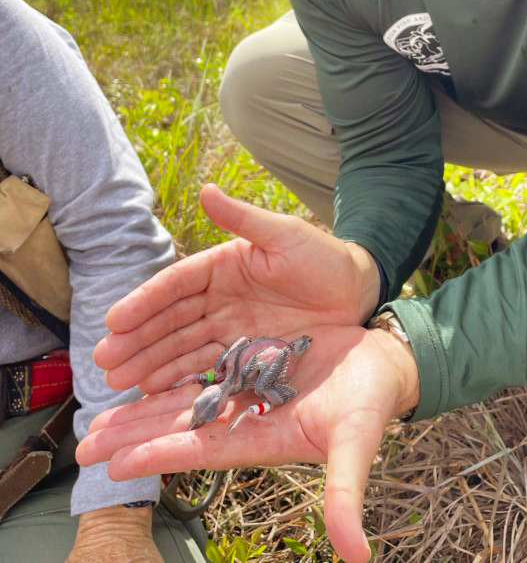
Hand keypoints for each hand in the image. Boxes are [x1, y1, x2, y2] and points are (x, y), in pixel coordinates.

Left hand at [78, 325, 418, 562]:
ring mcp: (248, 387)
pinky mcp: (253, 359)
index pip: (203, 449)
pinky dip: (175, 369)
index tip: (115, 465)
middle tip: (84, 445)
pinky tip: (147, 370)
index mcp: (266, 438)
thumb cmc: (374, 400)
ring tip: (101, 416)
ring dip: (144, 406)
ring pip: (185, 398)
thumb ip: (347, 496)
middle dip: (134, 435)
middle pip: (181, 427)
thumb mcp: (357, 443)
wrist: (385, 361)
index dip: (161, 455)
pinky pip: (204, 365)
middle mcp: (249, 416)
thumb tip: (358, 560)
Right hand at [95, 184, 380, 393]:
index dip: (144, 302)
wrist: (360, 293)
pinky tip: (155, 396)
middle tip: (104, 363)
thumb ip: (243, 218)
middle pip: (170, 322)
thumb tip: (205, 190)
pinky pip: (209, 370)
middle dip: (137, 342)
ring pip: (183, 349)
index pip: (175, 285)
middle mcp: (219, 300)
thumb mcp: (285, 235)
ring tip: (119, 384)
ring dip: (151, 365)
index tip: (114, 320)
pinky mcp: (246, 357)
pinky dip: (182, 382)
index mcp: (222, 267)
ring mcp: (230, 330)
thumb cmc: (324, 258)